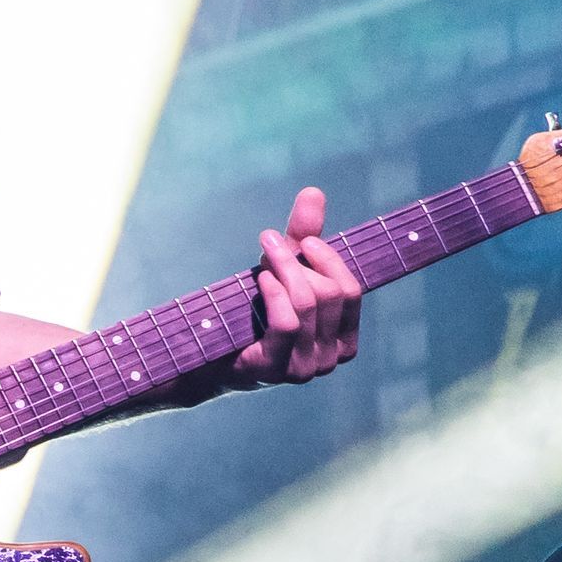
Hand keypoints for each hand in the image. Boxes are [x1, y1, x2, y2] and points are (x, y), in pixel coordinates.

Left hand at [221, 186, 360, 390]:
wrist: (210, 355)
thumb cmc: (255, 312)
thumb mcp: (285, 272)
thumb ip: (304, 236)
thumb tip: (313, 191)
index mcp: (344, 340)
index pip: (351, 290)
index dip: (328, 260)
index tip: (303, 241)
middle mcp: (331, 359)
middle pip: (329, 293)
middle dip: (299, 262)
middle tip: (270, 245)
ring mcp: (306, 369)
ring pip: (308, 303)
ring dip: (284, 269)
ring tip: (265, 255)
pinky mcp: (277, 370)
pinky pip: (287, 322)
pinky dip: (275, 293)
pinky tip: (262, 279)